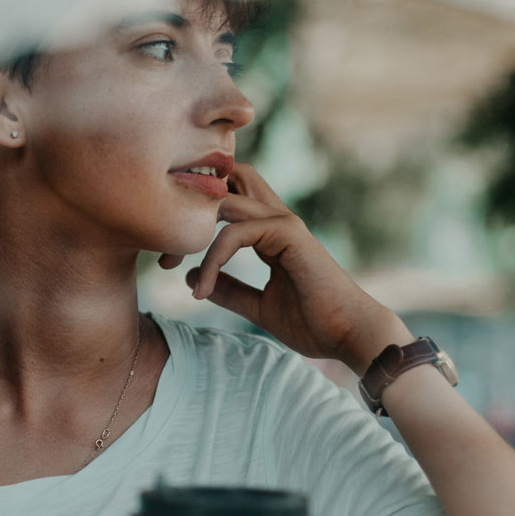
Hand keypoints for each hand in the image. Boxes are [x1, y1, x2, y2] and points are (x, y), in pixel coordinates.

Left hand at [159, 162, 412, 374]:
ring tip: (170, 268)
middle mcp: (276, 219)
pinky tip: (204, 291)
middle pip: (227, 179)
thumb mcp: (259, 306)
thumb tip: (193, 276)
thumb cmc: (314, 324)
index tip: (169, 262)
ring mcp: (284, 222)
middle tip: (164, 253)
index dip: (193, 219)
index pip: (226, 200)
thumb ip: (230, 289)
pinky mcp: (289, 232)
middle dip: (188, 205)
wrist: (350, 336)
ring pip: (224, 199)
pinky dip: (213, 258)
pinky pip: (235, 232)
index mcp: (270, 232)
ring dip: (190, 232)